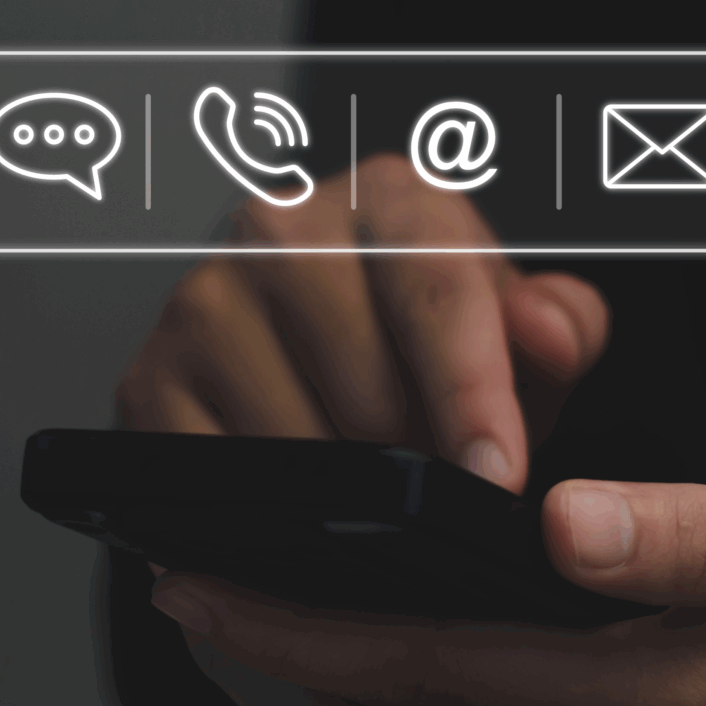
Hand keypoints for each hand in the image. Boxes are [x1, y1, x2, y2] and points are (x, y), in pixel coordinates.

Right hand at [114, 153, 607, 492]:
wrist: (329, 381)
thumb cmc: (430, 352)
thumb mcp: (517, 341)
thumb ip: (558, 327)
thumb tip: (551, 333)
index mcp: (387, 197)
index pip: (436, 283)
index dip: (471, 390)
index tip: (496, 474)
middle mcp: (280, 225)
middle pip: (362, 373)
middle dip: (412, 453)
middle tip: (433, 481)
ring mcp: (202, 298)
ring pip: (290, 434)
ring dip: (343, 490)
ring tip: (371, 487)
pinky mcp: (147, 377)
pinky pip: (215, 471)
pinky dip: (266, 508)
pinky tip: (300, 503)